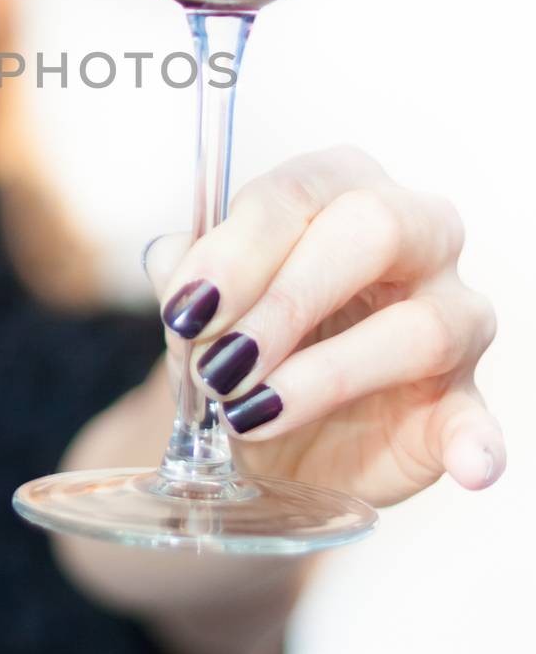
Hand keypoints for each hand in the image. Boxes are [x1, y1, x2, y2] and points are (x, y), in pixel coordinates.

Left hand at [144, 145, 504, 507]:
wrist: (265, 425)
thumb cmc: (244, 335)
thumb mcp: (204, 302)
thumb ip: (187, 275)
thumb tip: (174, 264)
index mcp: (341, 186)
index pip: (296, 193)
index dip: (237, 253)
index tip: (188, 313)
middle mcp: (416, 232)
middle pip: (373, 229)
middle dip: (286, 301)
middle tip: (221, 366)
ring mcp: (453, 315)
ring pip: (419, 327)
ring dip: (327, 376)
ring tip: (252, 415)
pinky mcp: (461, 402)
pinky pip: (479, 417)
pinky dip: (478, 443)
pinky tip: (467, 468)